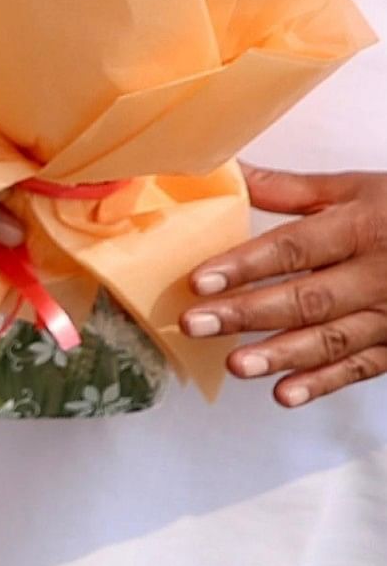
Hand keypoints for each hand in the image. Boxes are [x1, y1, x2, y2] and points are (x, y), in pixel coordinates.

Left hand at [184, 166, 386, 406]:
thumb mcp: (355, 188)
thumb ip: (290, 189)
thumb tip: (228, 172)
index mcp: (359, 228)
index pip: (294, 248)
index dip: (245, 265)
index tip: (199, 280)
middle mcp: (376, 275)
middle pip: (307, 298)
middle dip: (248, 313)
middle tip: (197, 324)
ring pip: (333, 339)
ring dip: (283, 355)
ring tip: (237, 365)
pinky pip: (362, 367)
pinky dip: (324, 382)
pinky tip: (286, 393)